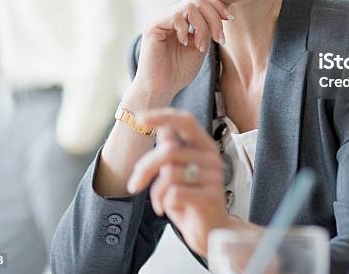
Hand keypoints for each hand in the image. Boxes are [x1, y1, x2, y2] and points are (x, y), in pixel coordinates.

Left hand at [127, 109, 231, 255]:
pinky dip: (162, 202)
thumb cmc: (191, 199)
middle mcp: (212, 156)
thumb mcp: (178, 172)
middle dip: (145, 167)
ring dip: (155, 192)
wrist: (211, 232)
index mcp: (205, 145)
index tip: (140, 118)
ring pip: (169, 173)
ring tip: (159, 203)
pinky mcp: (210, 196)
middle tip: (134, 185)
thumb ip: (172, 150)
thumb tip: (162, 128)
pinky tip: (166, 210)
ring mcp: (214, 175)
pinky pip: (174, 192)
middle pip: (169, 150)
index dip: (163, 116)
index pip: (186, 121)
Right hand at [133, 0, 232, 101]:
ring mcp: (161, 18)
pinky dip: (186, 30)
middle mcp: (171, 14)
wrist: (161, 90)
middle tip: (219, 39)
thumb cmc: (179, 71)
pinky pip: (176, 16)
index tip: (230, 19)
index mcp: (183, 18)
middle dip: (214, 16)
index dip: (218, 4)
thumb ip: (207, 28)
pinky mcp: (153, 26)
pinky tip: (185, 44)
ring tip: (201, 46)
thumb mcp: (201, 46)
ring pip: (191, 6)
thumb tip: (222, 12)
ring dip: (203, 27)